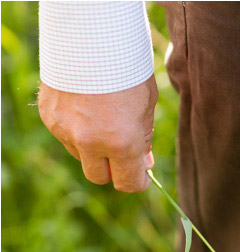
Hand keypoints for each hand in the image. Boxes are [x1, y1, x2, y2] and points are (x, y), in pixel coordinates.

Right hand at [37, 76, 157, 192]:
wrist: (90, 38)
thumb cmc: (126, 70)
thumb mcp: (146, 106)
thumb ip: (143, 139)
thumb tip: (143, 163)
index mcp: (121, 143)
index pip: (127, 183)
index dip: (137, 182)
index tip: (142, 177)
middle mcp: (90, 142)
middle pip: (99, 177)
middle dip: (113, 170)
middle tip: (123, 154)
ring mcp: (66, 131)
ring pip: (81, 156)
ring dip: (93, 148)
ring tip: (102, 119)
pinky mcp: (50, 118)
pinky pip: (65, 136)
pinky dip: (76, 130)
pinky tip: (85, 107)